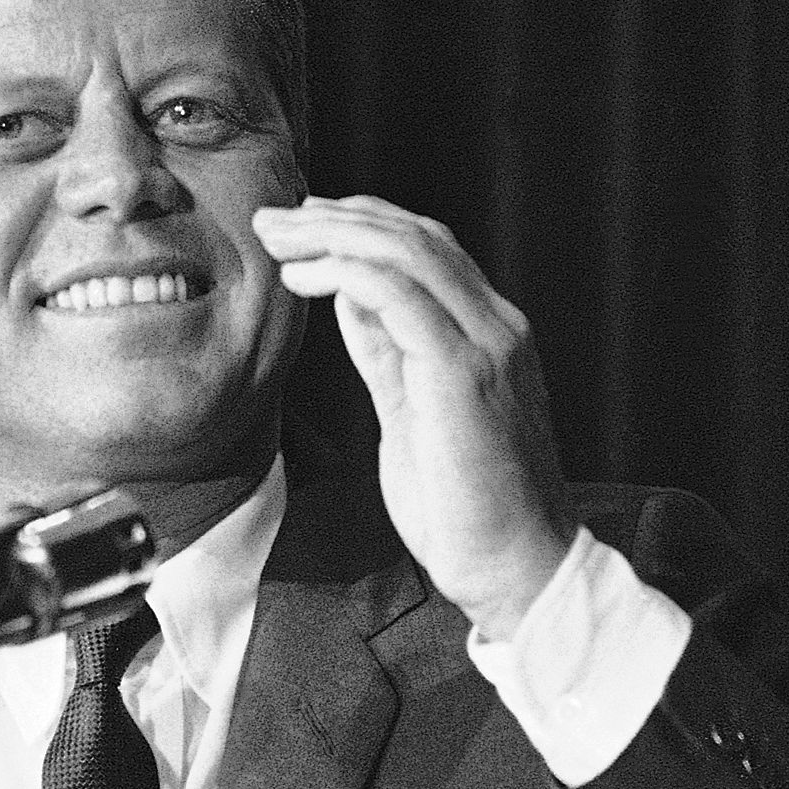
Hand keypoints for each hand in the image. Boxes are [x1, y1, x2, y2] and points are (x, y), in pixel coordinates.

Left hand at [250, 195, 573, 636]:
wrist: (515, 571)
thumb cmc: (466, 506)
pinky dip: (344, 273)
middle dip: (337, 217)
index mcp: (491, 332)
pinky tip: (302, 277)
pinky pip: (399, 295)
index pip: (428, 247)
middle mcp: (498, 326)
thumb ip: (387, 351)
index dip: (363, 223)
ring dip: (332, 234)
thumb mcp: (411, 411)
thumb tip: (348, 296)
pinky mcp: (464, 372)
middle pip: (415, 236)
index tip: (304, 224)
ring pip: (407, 252)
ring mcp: (488, 344)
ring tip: (276, 236)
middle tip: (273, 217)